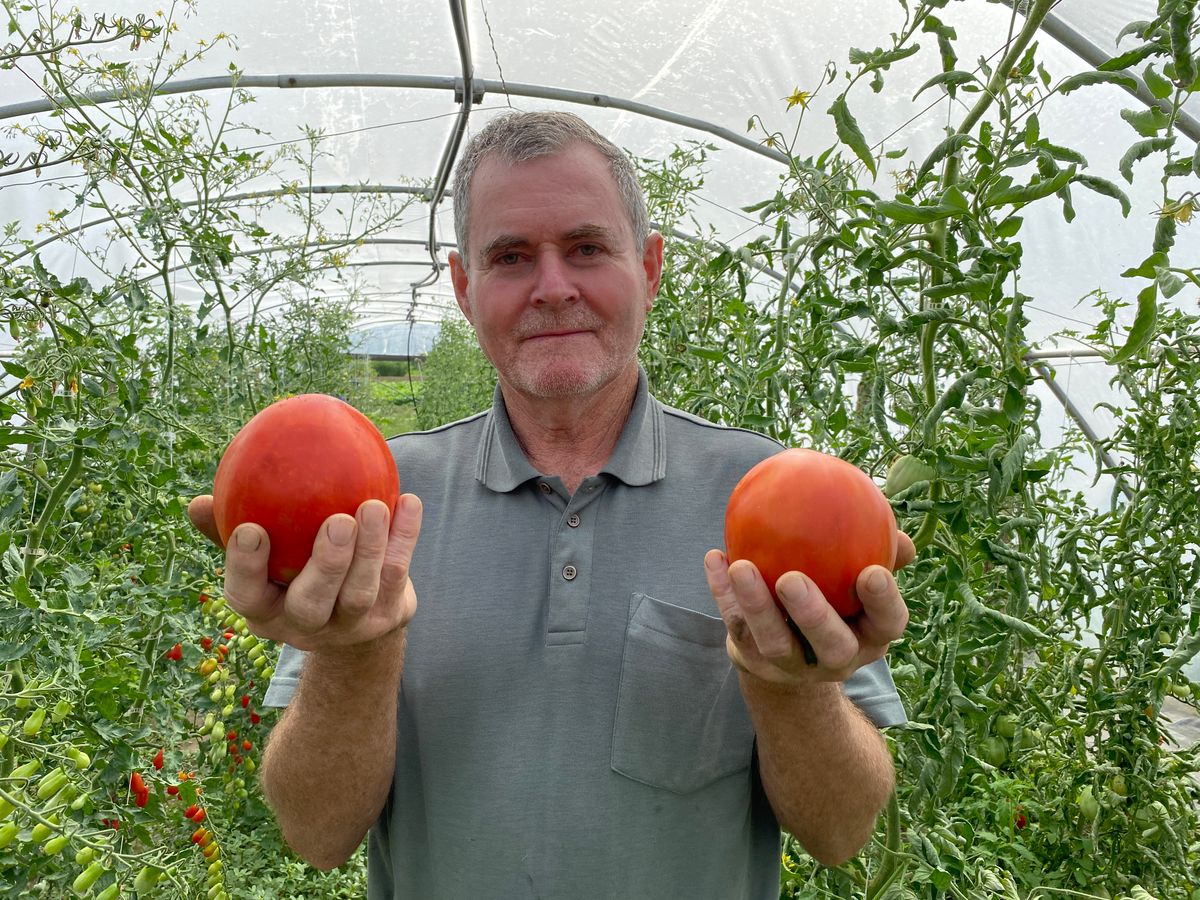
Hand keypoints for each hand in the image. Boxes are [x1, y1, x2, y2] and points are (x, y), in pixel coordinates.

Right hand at [187, 495, 420, 651]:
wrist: (354, 617)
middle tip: (338, 521)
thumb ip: (233, 527)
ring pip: (360, 593)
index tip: (252, 528)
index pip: (247, 595)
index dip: (246, 567)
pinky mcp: (389, 617)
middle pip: (312, 603)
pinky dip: (405, 539)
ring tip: (374, 506)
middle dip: (327, 564)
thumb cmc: (293, 569)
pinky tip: (409, 503)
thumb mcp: (264, 554)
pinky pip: (397, 576)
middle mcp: (305, 626)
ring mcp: (350, 627)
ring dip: (371, 550)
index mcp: (264, 610)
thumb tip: (199, 503)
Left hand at [704, 533, 913, 686]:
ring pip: (775, 643)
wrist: (794, 649)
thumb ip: (878, 550)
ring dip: (756, 606)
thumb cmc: (838, 595)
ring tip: (740, 567)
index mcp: (871, 635)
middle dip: (812, 615)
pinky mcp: (756, 662)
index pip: (888, 623)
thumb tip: (895, 527)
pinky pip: (737, 627)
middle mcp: (838, 658)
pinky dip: (724, 594)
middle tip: (790, 580)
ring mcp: (794, 666)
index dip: (883, 602)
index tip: (871, 572)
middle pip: (831, 646)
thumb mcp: (860, 580)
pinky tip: (715, 558)